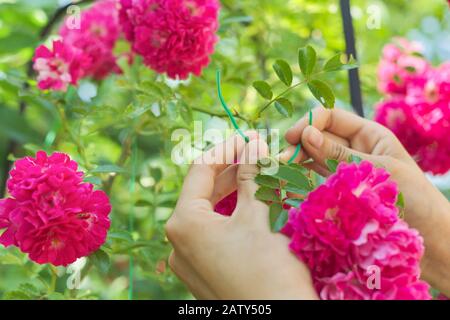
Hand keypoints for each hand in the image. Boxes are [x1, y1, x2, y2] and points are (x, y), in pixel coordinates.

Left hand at [165, 132, 317, 299]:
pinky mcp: (203, 272)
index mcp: (184, 223)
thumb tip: (252, 143)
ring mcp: (189, 261)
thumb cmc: (270, 268)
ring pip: (212, 213)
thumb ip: (251, 174)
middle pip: (205, 191)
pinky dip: (233, 216)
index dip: (227, 149)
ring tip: (262, 176)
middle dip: (234, 170)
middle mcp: (178, 242)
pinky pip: (215, 233)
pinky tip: (255, 205)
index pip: (201, 169)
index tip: (252, 137)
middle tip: (261, 154)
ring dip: (236, 192)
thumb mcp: (260, 213)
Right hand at [282, 107, 449, 294]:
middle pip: (319, 137)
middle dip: (298, 143)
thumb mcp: (376, 171)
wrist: (428, 237)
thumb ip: (338, 155)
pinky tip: (289, 180)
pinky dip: (302, 177)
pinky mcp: (340, 190)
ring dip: (297, 161)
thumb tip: (305, 134)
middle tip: (279, 158)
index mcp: (368, 135)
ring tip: (279, 169)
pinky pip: (317, 178)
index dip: (309, 123)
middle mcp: (355, 149)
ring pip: (315, 158)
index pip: (331, 118)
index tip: (291, 138)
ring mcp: (345, 170)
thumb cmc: (414, 198)